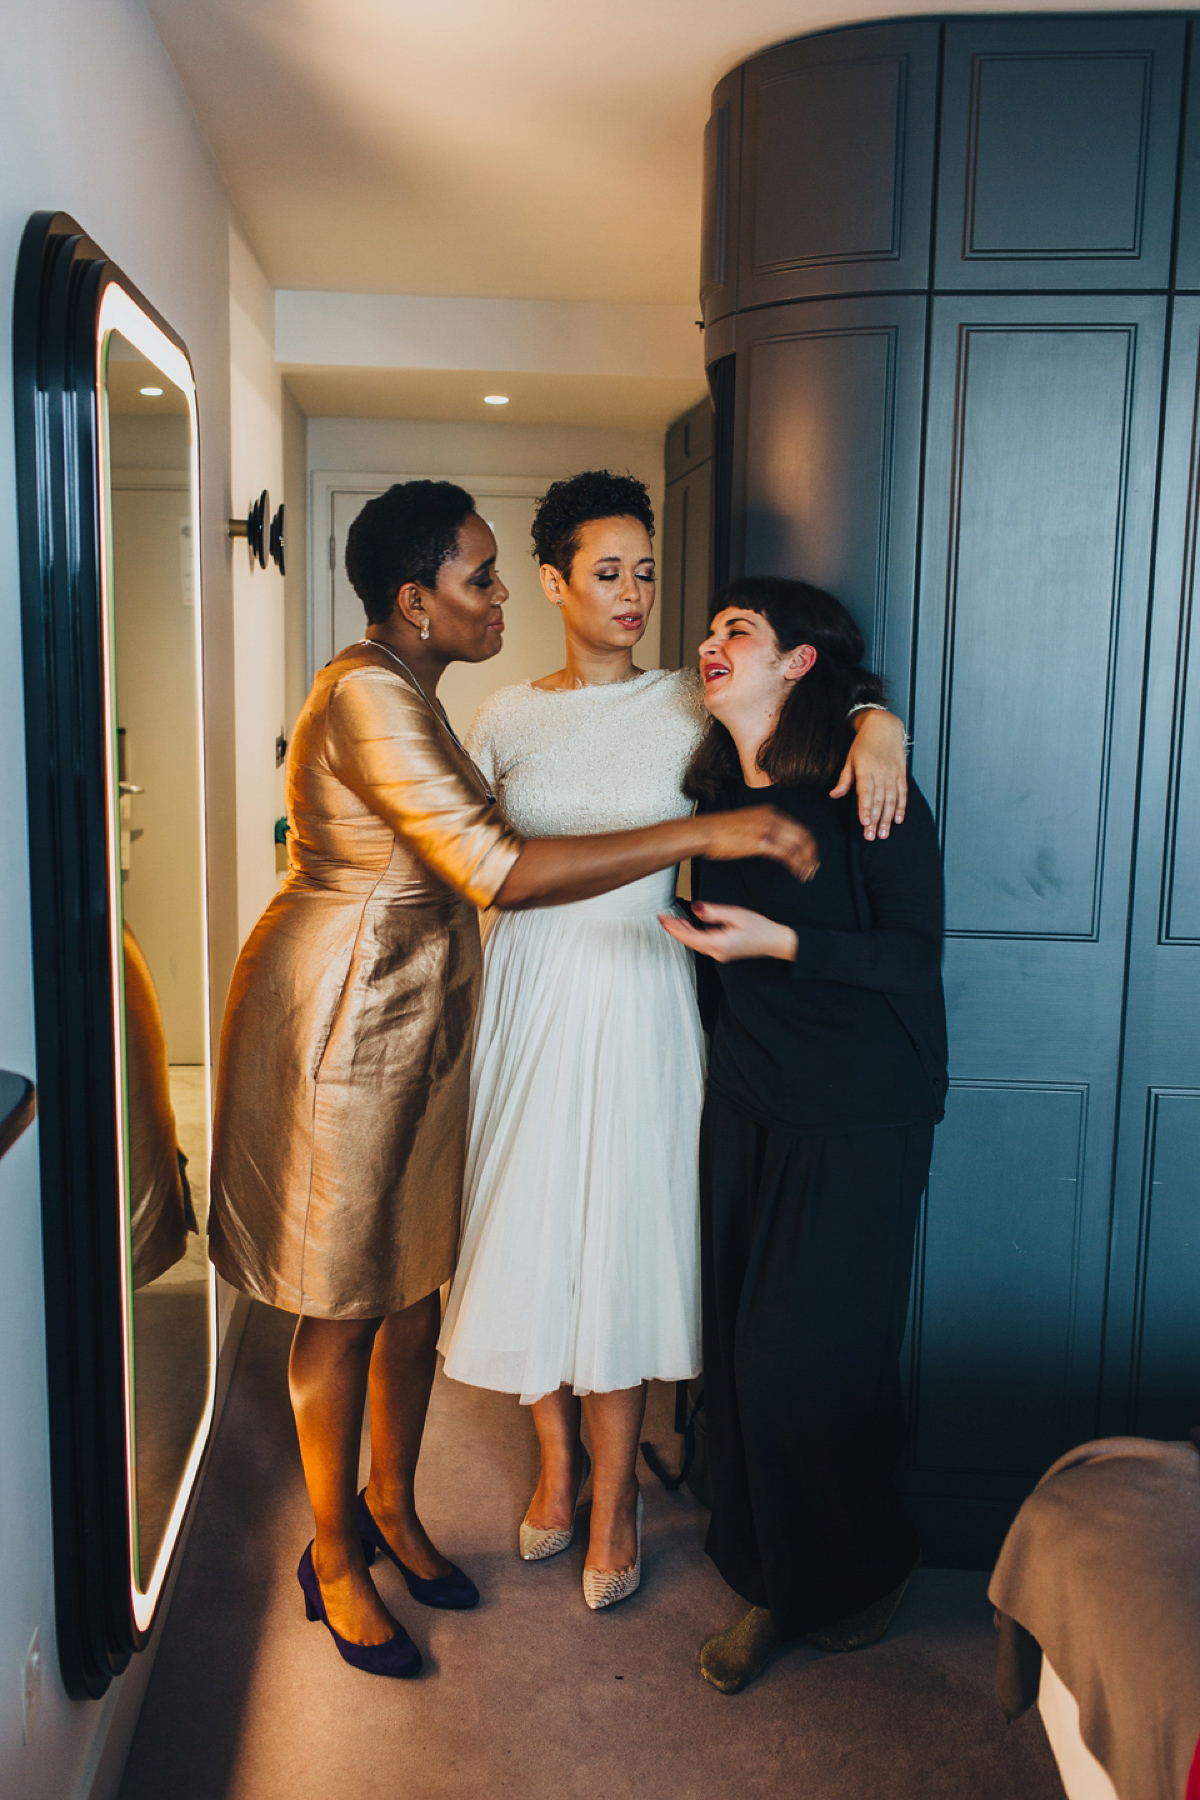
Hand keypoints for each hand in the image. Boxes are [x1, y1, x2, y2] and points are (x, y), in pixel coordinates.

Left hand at [659, 902, 798, 962]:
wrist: (775, 941)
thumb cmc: (760, 927)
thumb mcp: (737, 915)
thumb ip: (714, 912)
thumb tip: (696, 908)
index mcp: (719, 943)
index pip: (689, 936)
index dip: (673, 927)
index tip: (662, 918)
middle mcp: (717, 952)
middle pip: (689, 941)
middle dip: (674, 929)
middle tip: (663, 917)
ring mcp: (720, 954)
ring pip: (694, 943)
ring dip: (683, 932)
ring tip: (672, 920)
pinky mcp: (723, 951)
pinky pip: (702, 944)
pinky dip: (692, 935)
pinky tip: (689, 926)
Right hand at [700, 806, 819, 881]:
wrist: (706, 831)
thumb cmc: (720, 830)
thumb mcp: (746, 822)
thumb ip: (761, 827)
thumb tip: (769, 840)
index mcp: (770, 812)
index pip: (799, 827)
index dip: (808, 843)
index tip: (810, 855)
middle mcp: (772, 818)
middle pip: (803, 836)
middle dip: (811, 853)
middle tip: (814, 867)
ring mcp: (767, 829)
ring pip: (798, 846)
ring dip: (806, 862)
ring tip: (807, 874)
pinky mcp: (761, 843)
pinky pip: (787, 855)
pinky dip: (796, 865)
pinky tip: (798, 873)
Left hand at [831, 710, 906, 839]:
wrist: (883, 726)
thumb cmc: (863, 743)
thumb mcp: (850, 759)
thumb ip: (844, 779)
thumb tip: (834, 795)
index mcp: (866, 769)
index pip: (866, 793)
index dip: (865, 808)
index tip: (864, 823)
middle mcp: (881, 772)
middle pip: (878, 800)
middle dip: (875, 820)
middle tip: (872, 836)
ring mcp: (892, 774)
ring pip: (891, 799)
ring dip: (887, 818)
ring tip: (884, 833)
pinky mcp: (901, 773)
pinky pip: (902, 793)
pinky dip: (901, 807)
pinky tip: (898, 819)